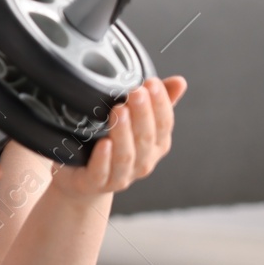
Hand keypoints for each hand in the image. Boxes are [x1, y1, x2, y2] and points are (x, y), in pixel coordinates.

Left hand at [50, 76, 186, 200]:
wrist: (83, 178)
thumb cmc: (112, 143)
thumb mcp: (134, 120)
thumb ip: (155, 101)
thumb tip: (180, 81)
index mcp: (156, 144)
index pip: (165, 123)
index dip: (160, 103)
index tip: (152, 83)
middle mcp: (143, 161)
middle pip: (146, 138)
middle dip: (142, 113)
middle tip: (136, 92)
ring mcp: (121, 175)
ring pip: (126, 155)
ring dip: (124, 132)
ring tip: (119, 110)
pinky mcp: (97, 183)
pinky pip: (102, 172)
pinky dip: (104, 158)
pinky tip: (103, 144)